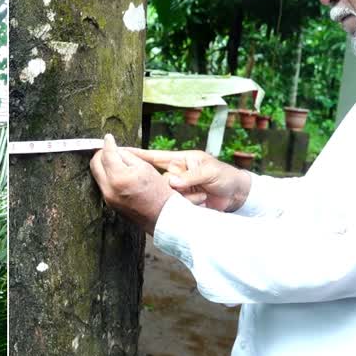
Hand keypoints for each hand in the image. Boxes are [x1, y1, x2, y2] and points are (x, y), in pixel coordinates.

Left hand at [90, 134, 175, 234]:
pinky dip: (106, 175)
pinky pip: (103, 185)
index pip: (107, 155)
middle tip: (108, 147)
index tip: (108, 137)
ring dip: (102, 164)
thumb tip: (115, 149)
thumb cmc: (158, 190)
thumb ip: (126, 156)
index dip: (108, 143)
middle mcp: (109, 189)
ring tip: (113, 159)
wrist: (162, 216)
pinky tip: (116, 172)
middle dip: (100, 153)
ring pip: (97, 175)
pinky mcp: (109, 204)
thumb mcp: (144, 167)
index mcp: (119, 177)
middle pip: (95, 164)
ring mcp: (108, 198)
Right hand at [124, 147, 250, 211]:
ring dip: (184, 197)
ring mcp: (178, 189)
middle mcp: (175, 174)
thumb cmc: (225, 176)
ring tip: (202, 195)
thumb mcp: (210, 172)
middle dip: (168, 185)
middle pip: (157, 179)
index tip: (118, 151)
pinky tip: (201, 201)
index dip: (135, 154)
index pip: (152, 156)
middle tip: (182, 187)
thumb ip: (190, 176)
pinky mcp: (182, 202)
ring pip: (167, 194)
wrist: (238, 196)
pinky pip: (175, 204)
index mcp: (179, 160)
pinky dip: (188, 204)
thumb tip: (172, 182)